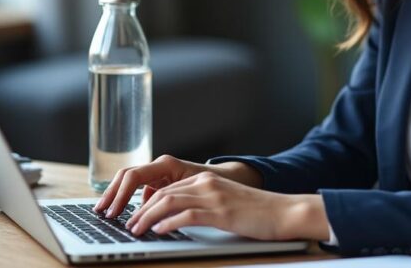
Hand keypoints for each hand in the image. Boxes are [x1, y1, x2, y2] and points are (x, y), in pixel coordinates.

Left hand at [93, 155, 261, 218]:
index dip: (144, 201)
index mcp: (206, 179)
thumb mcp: (224, 204)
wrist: (284, 212)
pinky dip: (168, 223)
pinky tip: (158, 231)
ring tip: (135, 229)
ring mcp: (213, 196)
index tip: (131, 215)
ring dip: (147, 217)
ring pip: (169, 201)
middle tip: (125, 224)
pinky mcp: (220, 211)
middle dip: (139, 209)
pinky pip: (187, 214)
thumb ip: (201, 206)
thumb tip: (173, 219)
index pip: (166, 187)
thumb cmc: (256, 213)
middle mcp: (206, 183)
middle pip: (162, 192)